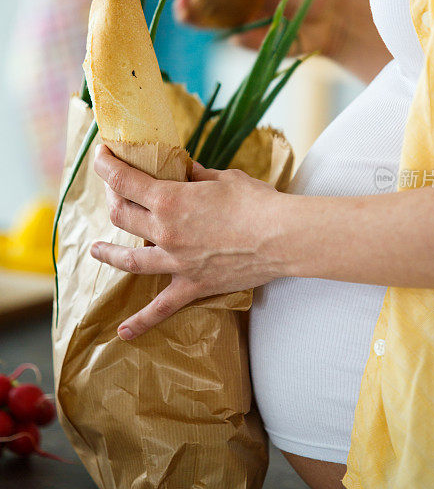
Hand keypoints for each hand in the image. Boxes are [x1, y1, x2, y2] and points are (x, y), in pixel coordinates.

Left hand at [91, 145, 288, 339]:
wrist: (282, 237)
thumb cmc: (257, 203)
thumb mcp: (224, 178)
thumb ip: (197, 176)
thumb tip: (186, 171)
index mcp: (169, 199)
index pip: (123, 180)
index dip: (106, 164)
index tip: (101, 155)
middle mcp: (165, 231)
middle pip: (121, 215)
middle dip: (112, 197)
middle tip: (113, 190)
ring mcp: (176, 262)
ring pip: (129, 259)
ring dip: (108, 253)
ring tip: (96, 250)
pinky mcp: (192, 285)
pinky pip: (161, 308)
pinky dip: (141, 321)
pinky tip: (124, 333)